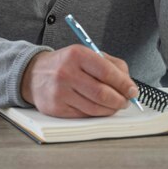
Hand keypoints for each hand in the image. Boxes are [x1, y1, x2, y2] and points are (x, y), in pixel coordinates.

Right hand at [20, 45, 138, 117]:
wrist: (34, 74)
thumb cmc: (66, 63)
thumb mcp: (86, 54)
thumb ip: (110, 64)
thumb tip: (128, 84)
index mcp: (77, 54)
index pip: (106, 71)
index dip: (123, 83)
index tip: (133, 90)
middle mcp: (67, 72)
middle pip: (102, 93)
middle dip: (120, 100)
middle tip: (126, 101)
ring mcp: (60, 91)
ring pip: (94, 107)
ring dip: (110, 109)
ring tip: (115, 105)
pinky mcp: (56, 108)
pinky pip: (84, 115)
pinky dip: (96, 114)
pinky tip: (99, 108)